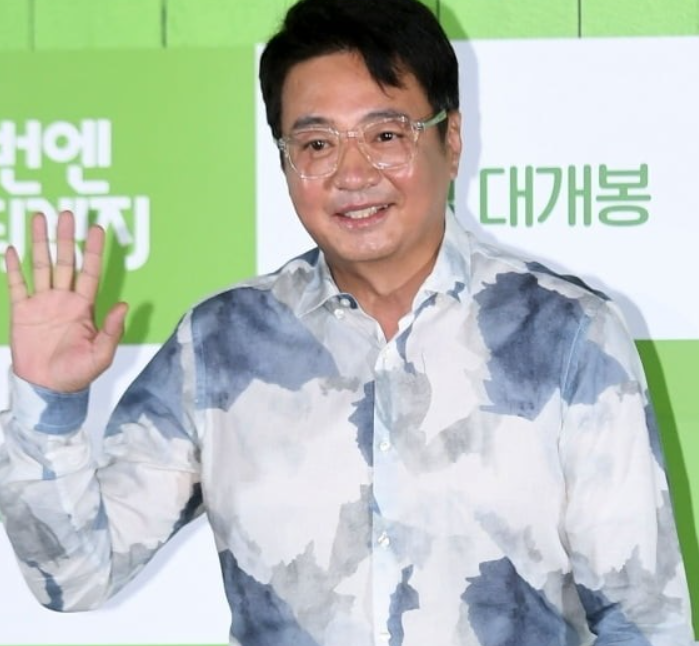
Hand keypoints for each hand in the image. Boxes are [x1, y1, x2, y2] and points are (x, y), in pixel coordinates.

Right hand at [4, 211, 127, 392]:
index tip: (97, 229)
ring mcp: (42, 303)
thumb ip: (112, 330)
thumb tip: (124, 305)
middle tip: (67, 213)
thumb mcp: (101, 354)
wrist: (48, 387)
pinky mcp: (22, 311)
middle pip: (65, 261)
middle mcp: (64, 299)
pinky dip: (14, 268)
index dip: (93, 251)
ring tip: (39, 217)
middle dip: (66, 237)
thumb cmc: (78, 372)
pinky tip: (12, 248)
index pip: (90, 272)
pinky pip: (17, 285)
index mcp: (84, 306)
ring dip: (40, 242)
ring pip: (41, 266)